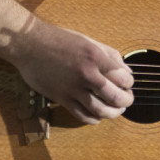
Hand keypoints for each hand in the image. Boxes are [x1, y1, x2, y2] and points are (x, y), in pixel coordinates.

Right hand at [11, 17, 134, 123]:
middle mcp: (87, 74)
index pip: (123, 77)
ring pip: (101, 110)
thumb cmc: (58, 40)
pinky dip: (94, 119)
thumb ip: (110, 55)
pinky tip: (98, 116)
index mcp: (95, 57)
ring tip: (116, 110)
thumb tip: (126, 71)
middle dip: (126, 101)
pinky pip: (82, 115)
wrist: (29, 44)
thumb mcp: (88, 41)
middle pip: (116, 96)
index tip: (128, 84)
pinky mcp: (61, 98)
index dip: (129, 83)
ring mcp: (73, 88)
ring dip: (113, 113)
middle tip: (127, 100)